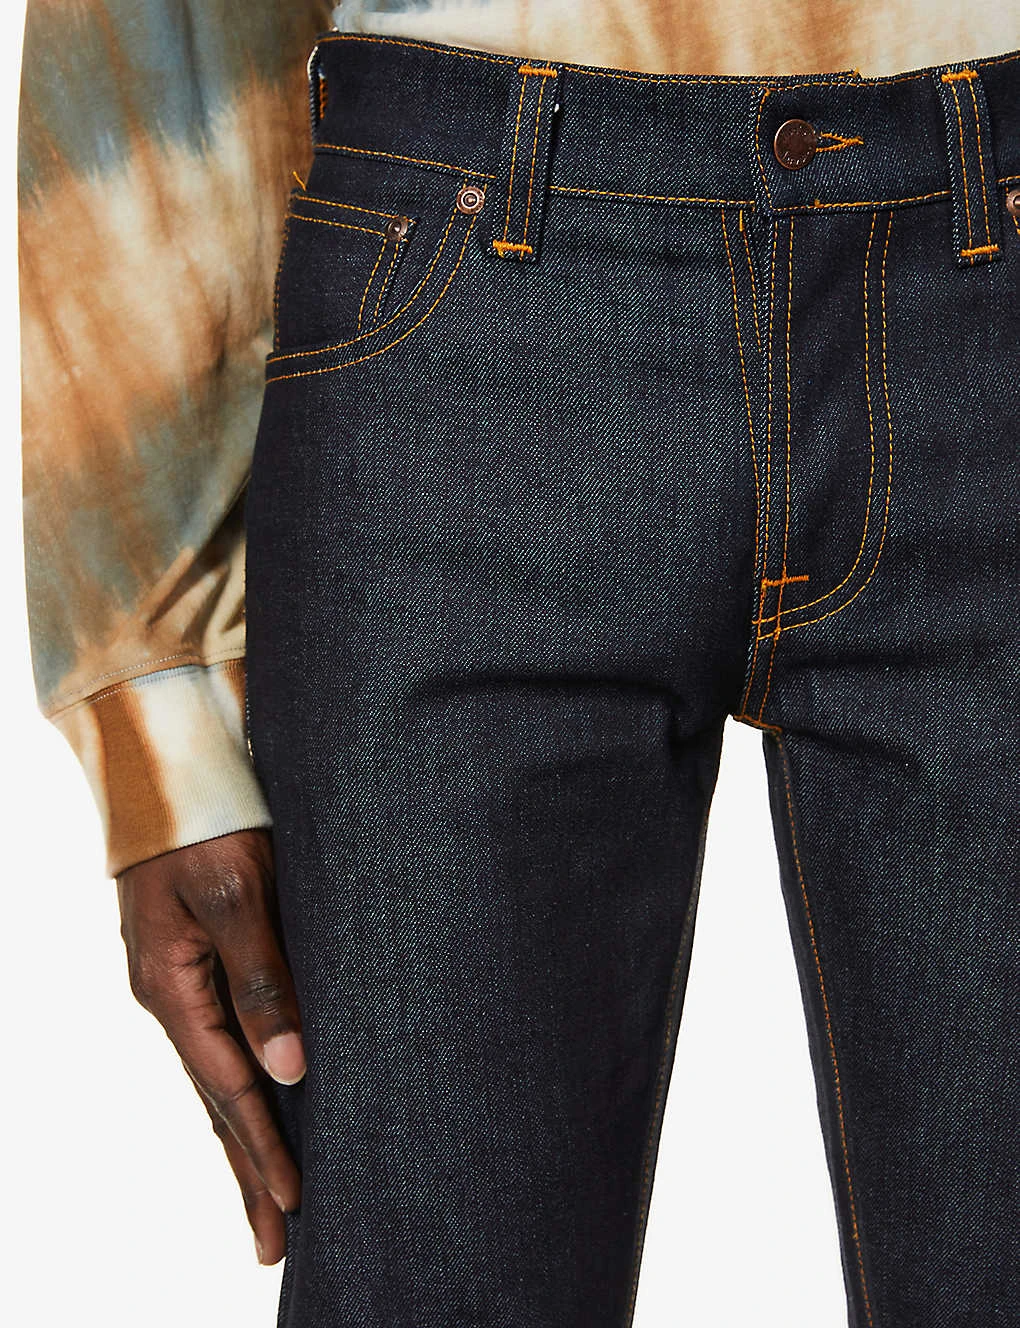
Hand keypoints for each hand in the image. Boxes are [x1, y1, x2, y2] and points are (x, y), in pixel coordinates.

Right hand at [116, 828, 303, 1265]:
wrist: (171, 771)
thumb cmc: (209, 825)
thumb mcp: (239, 897)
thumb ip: (261, 981)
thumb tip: (288, 1070)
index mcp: (173, 989)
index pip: (227, 1087)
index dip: (262, 1145)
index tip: (296, 1201)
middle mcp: (171, 997)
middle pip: (215, 1099)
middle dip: (247, 1170)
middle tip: (275, 1243)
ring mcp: (179, 983)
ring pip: (217, 1075)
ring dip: (243, 1138)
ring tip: (269, 1197)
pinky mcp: (197, 963)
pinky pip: (219, 1042)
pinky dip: (239, 1087)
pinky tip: (257, 1105)